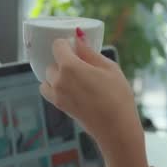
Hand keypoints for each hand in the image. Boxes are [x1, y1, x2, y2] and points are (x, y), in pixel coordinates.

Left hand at [40, 29, 148, 166]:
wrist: (116, 128)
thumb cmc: (117, 97)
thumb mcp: (109, 67)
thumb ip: (89, 52)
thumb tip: (78, 37)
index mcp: (70, 66)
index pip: (57, 46)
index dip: (67, 44)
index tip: (77, 48)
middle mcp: (58, 80)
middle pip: (52, 63)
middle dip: (64, 61)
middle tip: (83, 66)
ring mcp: (57, 95)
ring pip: (48, 78)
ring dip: (58, 75)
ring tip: (77, 79)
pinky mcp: (60, 107)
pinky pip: (49, 91)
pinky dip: (56, 88)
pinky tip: (74, 90)